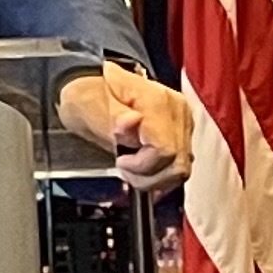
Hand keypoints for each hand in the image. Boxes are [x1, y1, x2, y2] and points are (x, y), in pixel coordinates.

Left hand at [58, 66, 192, 196]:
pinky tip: (142, 170)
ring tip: (132, 170)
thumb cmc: (89, 98)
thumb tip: (133, 120)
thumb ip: (116, 116)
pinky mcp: (182, 135)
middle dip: (146, 175)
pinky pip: (179, 166)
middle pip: (176, 163)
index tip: (120, 160)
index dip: (141, 164)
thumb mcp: (91, 106)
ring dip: (154, 179)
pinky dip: (160, 175)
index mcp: (157, 100)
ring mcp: (183, 123)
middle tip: (123, 167)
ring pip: (181, 170)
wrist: (90, 92)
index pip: (164, 150)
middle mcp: (177, 110)